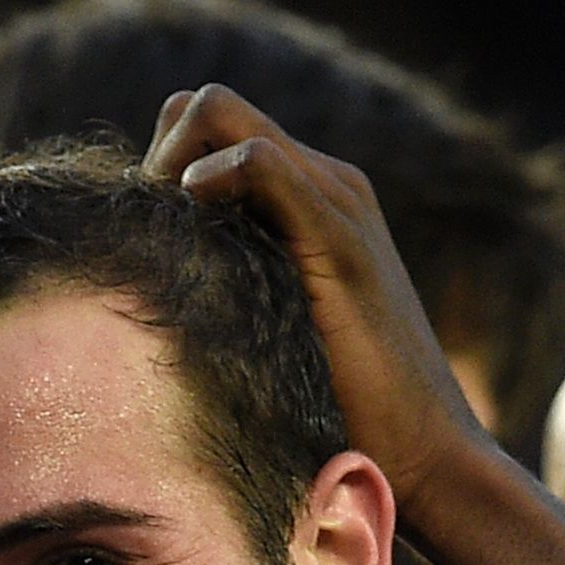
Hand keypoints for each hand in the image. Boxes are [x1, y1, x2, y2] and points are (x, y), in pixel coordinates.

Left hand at [147, 85, 502, 517]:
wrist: (424, 456)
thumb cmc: (340, 416)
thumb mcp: (266, 336)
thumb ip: (226, 293)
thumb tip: (146, 293)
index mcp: (307, 198)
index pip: (206, 127)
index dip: (157, 166)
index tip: (140, 237)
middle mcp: (324, 184)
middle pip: (208, 108)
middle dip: (158, 157)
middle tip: (144, 237)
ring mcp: (337, 203)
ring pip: (224, 116)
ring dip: (171, 166)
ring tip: (164, 242)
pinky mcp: (341, 239)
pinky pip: (261, 163)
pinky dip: (210, 178)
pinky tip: (190, 226)